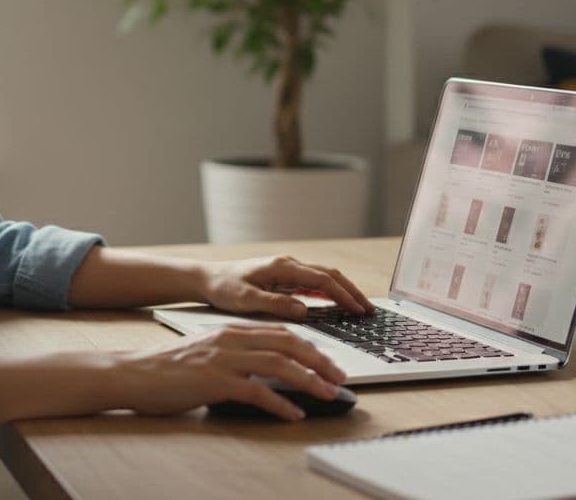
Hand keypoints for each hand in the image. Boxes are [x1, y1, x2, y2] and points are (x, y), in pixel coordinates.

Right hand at [112, 323, 345, 420]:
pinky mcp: (214, 382)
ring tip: (328, 395)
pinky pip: (257, 392)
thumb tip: (267, 372)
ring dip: (309, 381)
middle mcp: (231, 340)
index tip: (329, 362)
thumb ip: (236, 356)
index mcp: (231, 331)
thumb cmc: (168, 369)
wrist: (134, 374)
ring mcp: (223, 360)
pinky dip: (280, 404)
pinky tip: (293, 415)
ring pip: (279, 364)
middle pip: (288, 343)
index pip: (281, 332)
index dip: (311, 346)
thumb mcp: (207, 353)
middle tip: (340, 377)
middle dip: (319, 360)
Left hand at [199, 255, 377, 320]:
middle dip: (351, 291)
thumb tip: (304, 309)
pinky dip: (329, 292)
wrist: (206, 279)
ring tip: (359, 307)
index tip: (359, 310)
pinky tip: (336, 304)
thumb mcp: (245, 300)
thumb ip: (275, 304)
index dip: (344, 295)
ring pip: (324, 277)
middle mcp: (287, 265)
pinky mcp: (283, 277)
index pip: (323, 280)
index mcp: (282, 268)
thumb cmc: (222, 288)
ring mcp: (286, 270)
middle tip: (369, 310)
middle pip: (329, 275)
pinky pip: (313, 283)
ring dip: (343, 290)